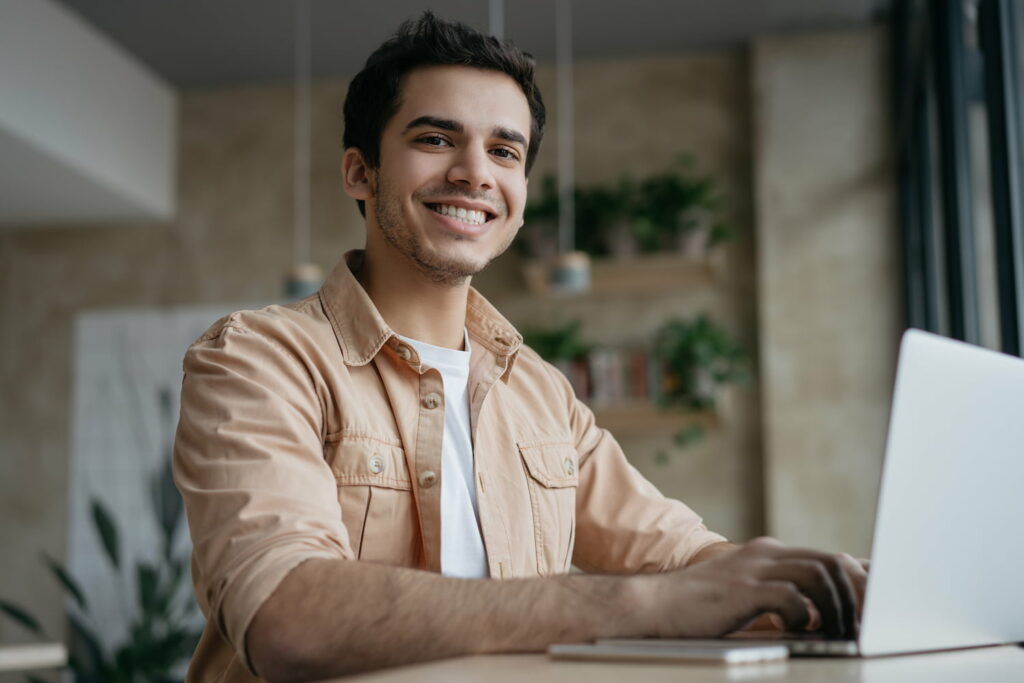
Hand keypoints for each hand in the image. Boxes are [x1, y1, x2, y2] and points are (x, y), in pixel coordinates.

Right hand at [645, 537, 861, 639]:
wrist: (654, 605)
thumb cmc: (700, 609)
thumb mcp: (747, 595)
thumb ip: (781, 596)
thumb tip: (823, 615)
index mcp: (770, 554)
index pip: (830, 557)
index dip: (862, 580)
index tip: (883, 603)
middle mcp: (767, 553)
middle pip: (833, 561)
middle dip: (860, 592)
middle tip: (872, 622)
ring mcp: (754, 568)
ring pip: (820, 574)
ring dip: (839, 606)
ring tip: (841, 631)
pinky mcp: (743, 588)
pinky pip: (791, 597)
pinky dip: (804, 617)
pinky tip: (800, 631)